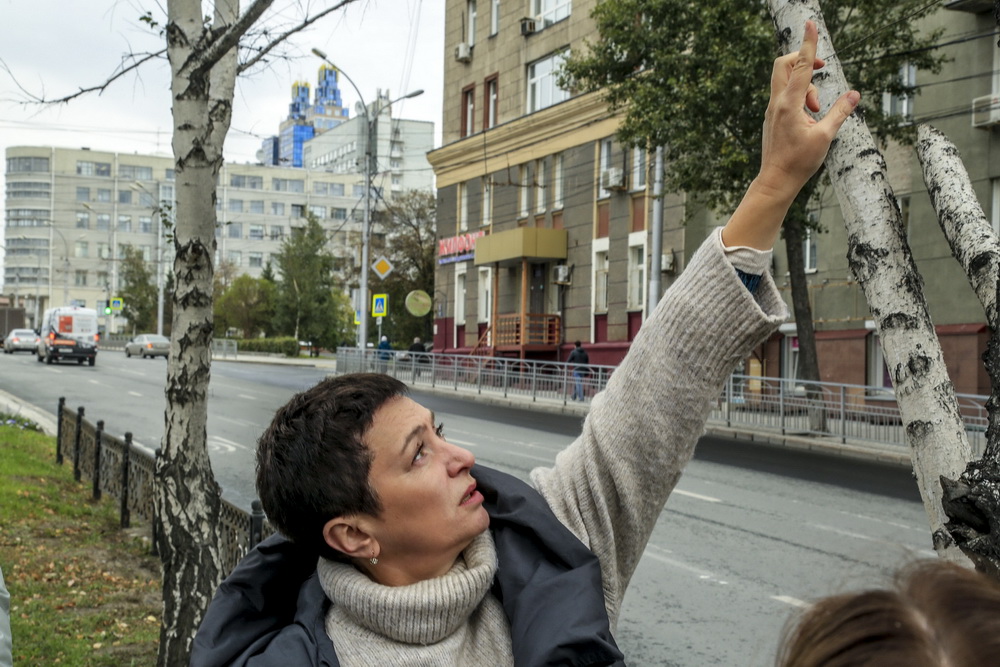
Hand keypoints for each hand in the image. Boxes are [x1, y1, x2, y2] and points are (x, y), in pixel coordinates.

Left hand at [757, 20, 859, 199]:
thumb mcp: (826, 136)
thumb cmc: (799, 162)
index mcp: (789, 105)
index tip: (810, 24)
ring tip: (816, 112)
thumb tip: (855, 94)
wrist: (776, 180)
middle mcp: (777, 103)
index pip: (802, 66)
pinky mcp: (773, 116)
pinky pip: (785, 94)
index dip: (809, 44)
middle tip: (821, 70)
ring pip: (786, 80)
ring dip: (806, 86)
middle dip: (804, 60)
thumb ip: (840, 112)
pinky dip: (800, 97)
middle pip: (785, 65)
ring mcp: (772, 109)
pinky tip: (809, 117)